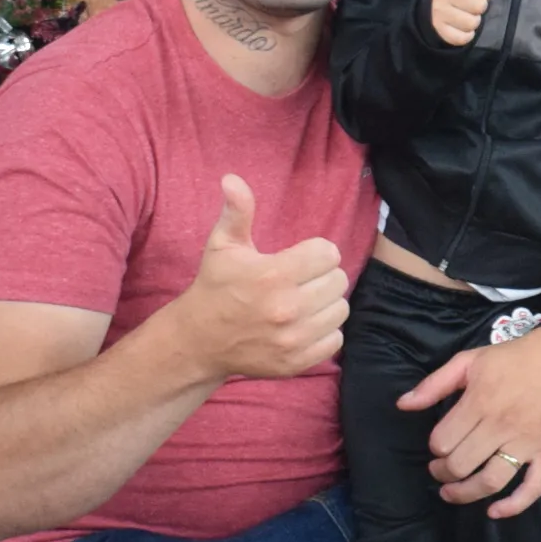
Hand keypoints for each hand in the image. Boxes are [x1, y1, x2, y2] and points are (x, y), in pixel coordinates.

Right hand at [172, 175, 349, 381]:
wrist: (200, 340)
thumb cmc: (215, 286)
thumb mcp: (222, 245)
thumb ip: (237, 211)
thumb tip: (232, 179)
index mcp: (273, 275)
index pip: (328, 253)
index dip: (316, 252)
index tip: (301, 257)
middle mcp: (287, 308)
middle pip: (338, 280)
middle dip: (322, 276)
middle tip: (301, 279)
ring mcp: (293, 339)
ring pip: (340, 310)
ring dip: (326, 303)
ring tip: (303, 301)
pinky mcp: (297, 362)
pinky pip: (335, 339)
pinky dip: (325, 331)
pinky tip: (304, 324)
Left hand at [400, 324, 540, 516]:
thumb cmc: (515, 358)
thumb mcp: (470, 360)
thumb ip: (434, 384)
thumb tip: (403, 405)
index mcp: (480, 402)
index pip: (443, 441)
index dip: (435, 447)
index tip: (439, 444)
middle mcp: (502, 426)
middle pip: (461, 465)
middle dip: (442, 472)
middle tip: (440, 469)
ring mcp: (528, 443)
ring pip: (491, 481)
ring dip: (465, 493)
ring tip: (452, 492)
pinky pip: (533, 488)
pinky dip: (513, 506)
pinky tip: (494, 512)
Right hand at [430, 0, 493, 45]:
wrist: (433, 9)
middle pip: (480, 6)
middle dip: (478, 6)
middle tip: (468, 1)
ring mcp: (441, 14)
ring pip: (473, 22)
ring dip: (472, 21)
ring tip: (463, 13)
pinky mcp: (441, 31)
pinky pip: (464, 37)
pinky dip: (464, 34)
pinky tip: (457, 25)